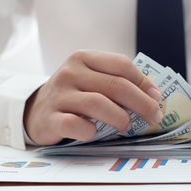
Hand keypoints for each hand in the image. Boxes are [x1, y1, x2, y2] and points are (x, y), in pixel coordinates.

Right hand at [24, 50, 162, 144]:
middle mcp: (70, 72)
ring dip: (120, 118)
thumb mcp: (90, 79)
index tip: (157, 97)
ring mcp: (58, 95)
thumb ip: (115, 81)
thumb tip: (153, 96)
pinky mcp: (50, 118)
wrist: (34, 111)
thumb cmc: (72, 96)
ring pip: (98, 104)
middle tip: (154, 117)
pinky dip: (90, 130)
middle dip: (142, 103)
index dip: (143, 81)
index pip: (121, 64)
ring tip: (127, 126)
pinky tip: (93, 132)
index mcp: (83, 58)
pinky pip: (76, 125)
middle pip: (116, 86)